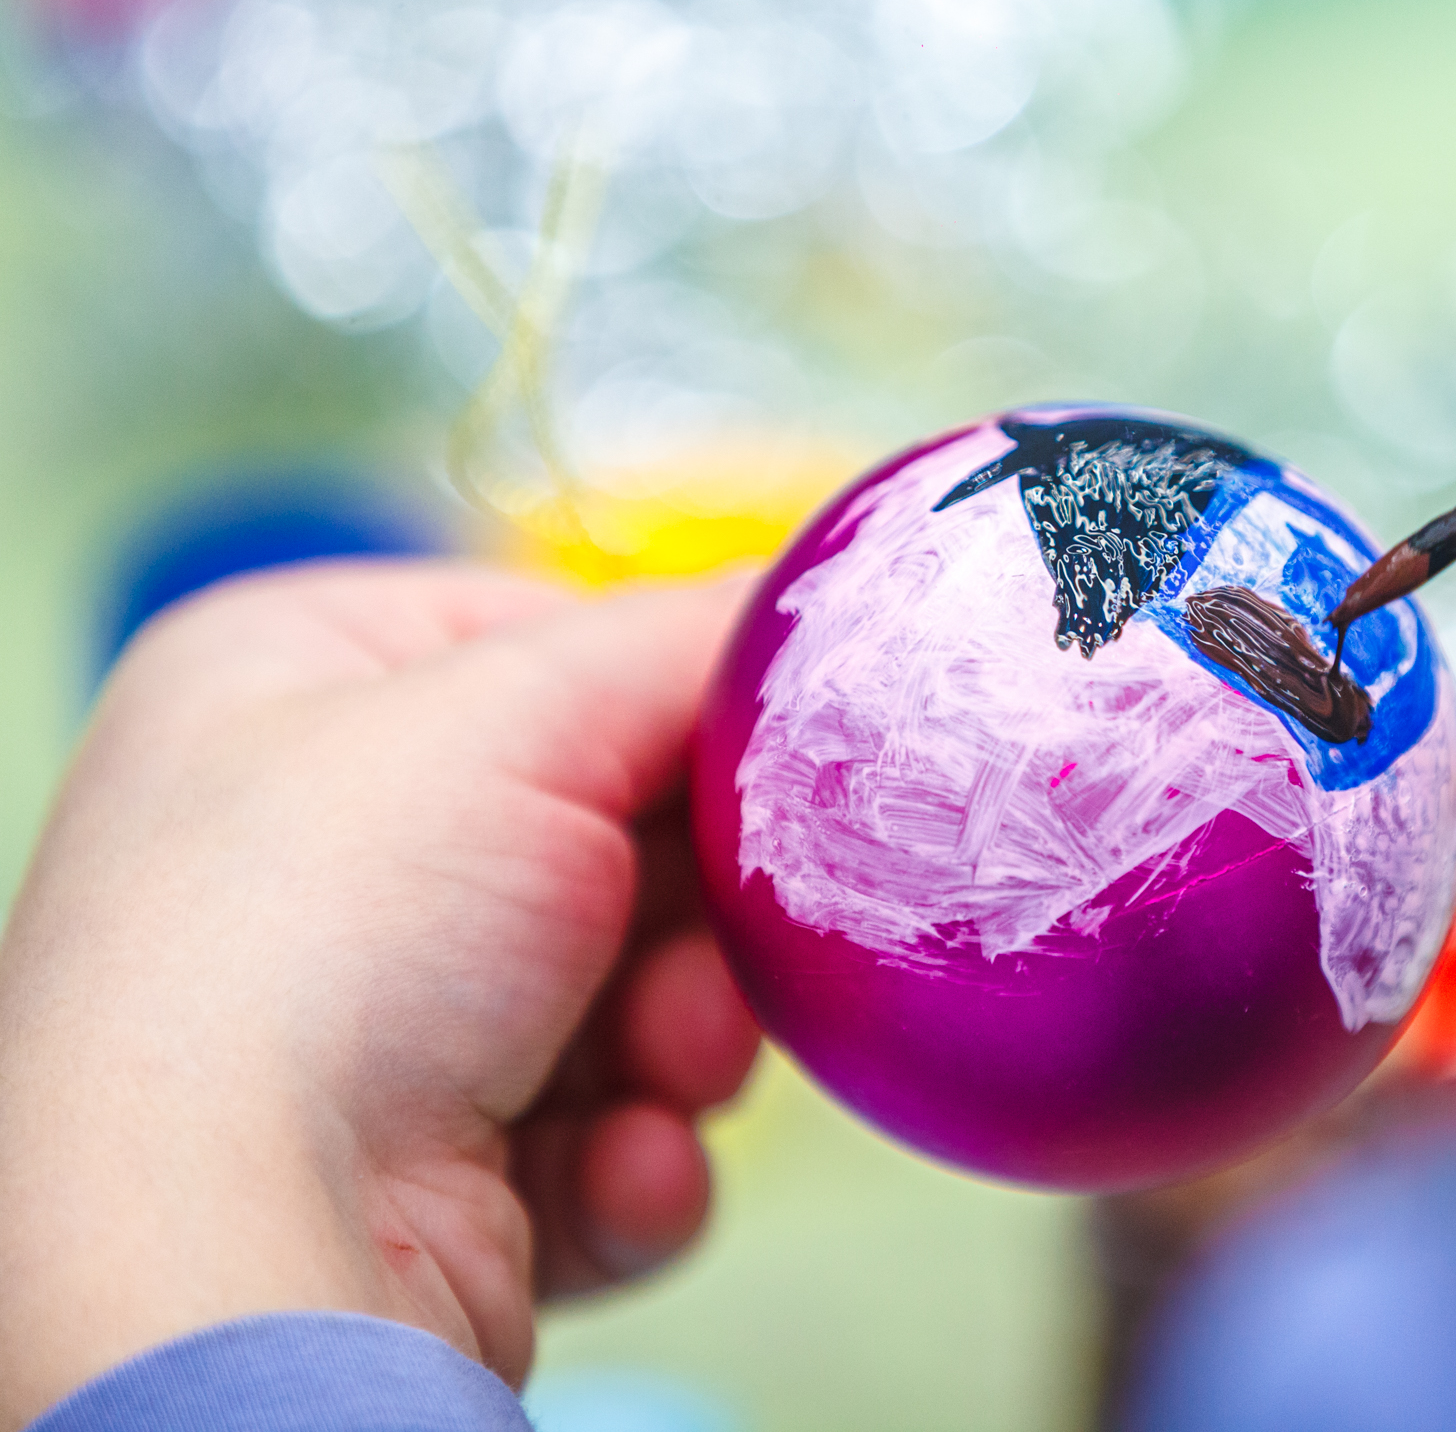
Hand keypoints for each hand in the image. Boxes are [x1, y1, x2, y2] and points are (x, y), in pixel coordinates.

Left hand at [0, 562, 761, 1425]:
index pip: (547, 644)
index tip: (765, 749)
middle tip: (731, 935)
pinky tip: (613, 1169)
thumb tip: (812, 616)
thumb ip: (691, 642)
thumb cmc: (318, 944)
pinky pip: (607, 1138)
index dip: (672, 697)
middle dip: (701, 903)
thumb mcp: (523, 713)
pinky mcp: (429, 1182)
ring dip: (687, 1035)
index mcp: (289, 684)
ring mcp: (367, 1025)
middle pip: (616, 832)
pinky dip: (639, 1157)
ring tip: (662, 1070)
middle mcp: (315, 850)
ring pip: (637, 994)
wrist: (227, 1255)